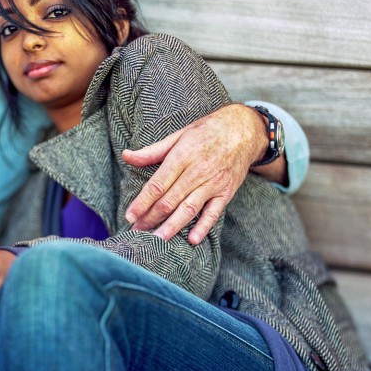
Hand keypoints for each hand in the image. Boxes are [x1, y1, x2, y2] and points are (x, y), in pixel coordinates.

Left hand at [122, 104, 267, 244]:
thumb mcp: (178, 136)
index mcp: (182, 156)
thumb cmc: (206, 132)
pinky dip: (203, 227)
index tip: (129, 215)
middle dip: (151, 218)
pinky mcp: (226, 193)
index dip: (142, 202)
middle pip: (170, 200)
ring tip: (157, 240)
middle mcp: (197, 172)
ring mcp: (213, 184)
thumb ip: (152, 151)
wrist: (243, 130)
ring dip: (172, 226)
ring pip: (189, 209)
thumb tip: (126, 155)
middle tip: (136, 231)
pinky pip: (213, 213)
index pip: (157, 184)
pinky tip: (192, 240)